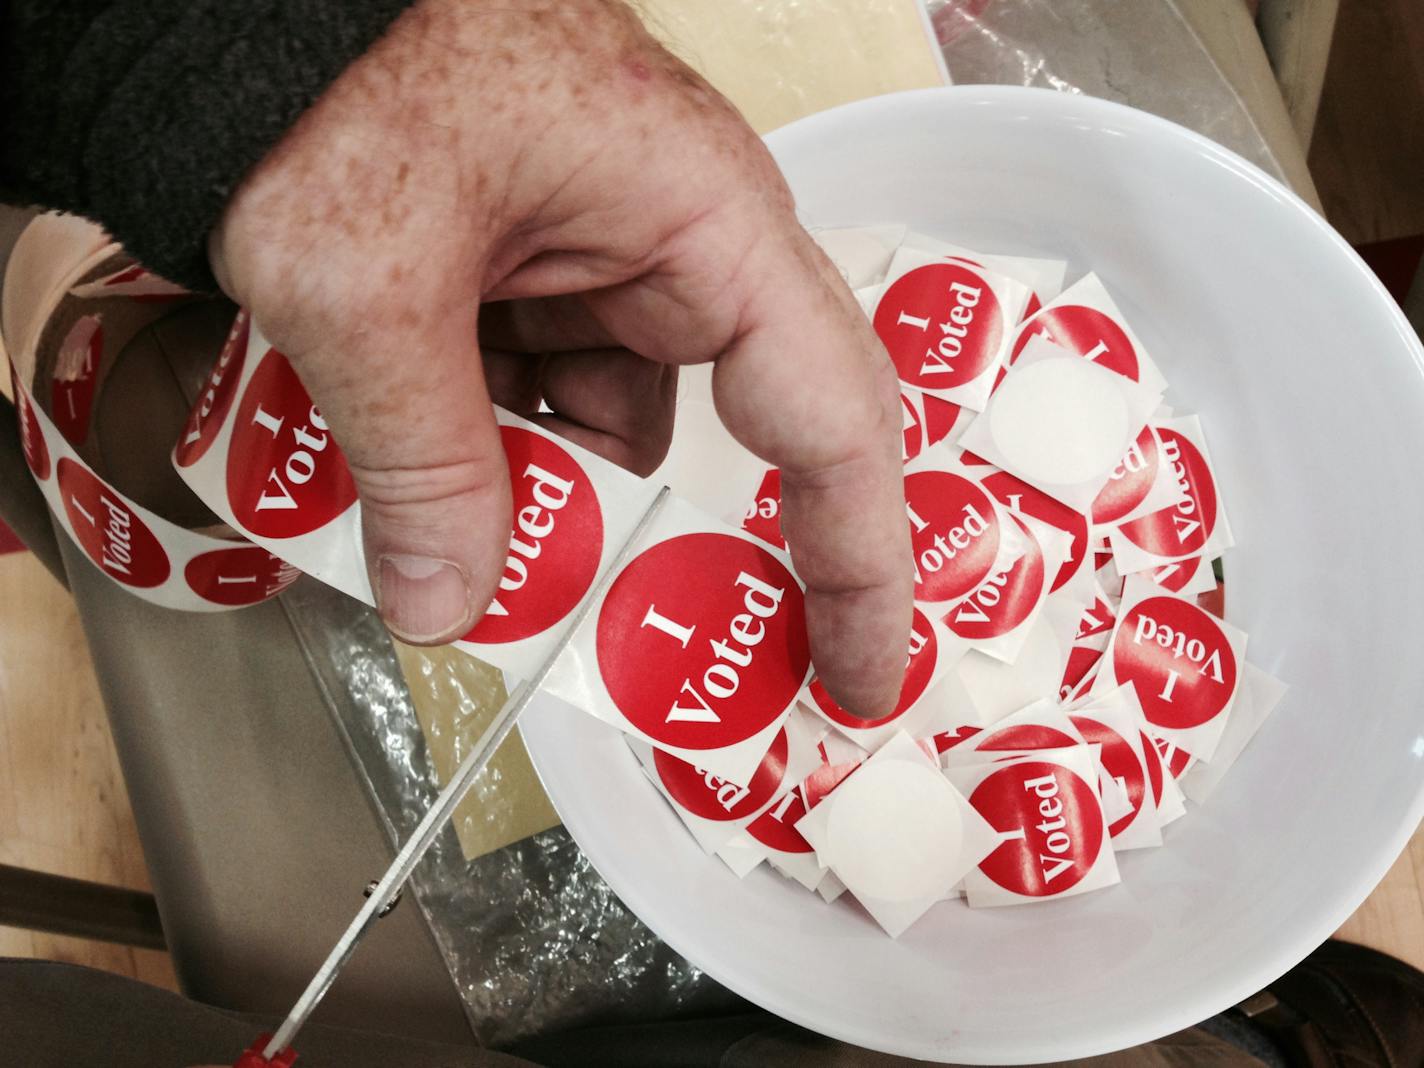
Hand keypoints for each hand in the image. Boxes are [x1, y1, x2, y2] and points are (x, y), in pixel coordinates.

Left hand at [209, 0, 909, 714]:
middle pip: (745, 427)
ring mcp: (613, 246)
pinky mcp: (546, 256)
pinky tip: (427, 466)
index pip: (832, 420)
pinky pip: (556, 379)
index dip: (860, 565)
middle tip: (677, 655)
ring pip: (624, 418)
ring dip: (557, 495)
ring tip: (469, 551)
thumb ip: (421, 465)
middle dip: (698, 543)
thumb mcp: (368, 292)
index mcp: (705, 222)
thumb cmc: (335, 62)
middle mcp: (686, 236)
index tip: (862, 674)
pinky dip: (502, 439)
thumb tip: (445, 607)